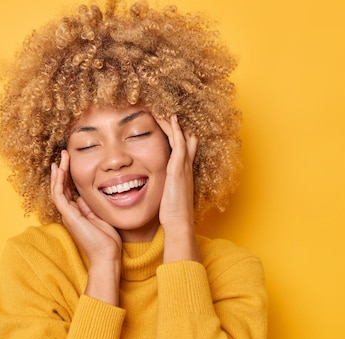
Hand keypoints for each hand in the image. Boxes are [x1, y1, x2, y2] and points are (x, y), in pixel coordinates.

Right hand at [51, 150, 121, 303]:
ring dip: (58, 173)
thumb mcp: (101, 217)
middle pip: (61, 187)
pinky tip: (60, 170)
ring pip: (57, 189)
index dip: (68, 175)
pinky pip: (59, 196)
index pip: (69, 190)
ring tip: (60, 158)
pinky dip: (58, 182)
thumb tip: (89, 194)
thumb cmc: (108, 240)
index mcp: (78, 212)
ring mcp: (68, 215)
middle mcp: (70, 213)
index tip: (71, 161)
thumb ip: (93, 207)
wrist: (107, 256)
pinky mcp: (69, 216)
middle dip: (61, 170)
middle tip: (64, 154)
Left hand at [156, 115, 199, 262]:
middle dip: (178, 125)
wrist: (178, 223)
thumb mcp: (167, 196)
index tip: (167, 123)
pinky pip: (179, 144)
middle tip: (168, 110)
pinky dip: (176, 130)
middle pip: (185, 138)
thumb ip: (164, 188)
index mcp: (182, 172)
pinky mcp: (178, 168)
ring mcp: (184, 166)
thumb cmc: (171, 213)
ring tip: (165, 108)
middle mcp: (186, 166)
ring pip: (182, 137)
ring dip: (174, 123)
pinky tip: (171, 118)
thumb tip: (158, 187)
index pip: (182, 147)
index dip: (176, 134)